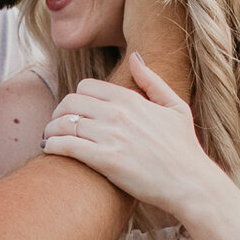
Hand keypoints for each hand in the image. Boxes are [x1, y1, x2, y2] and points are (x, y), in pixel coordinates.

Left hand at [41, 53, 226, 218]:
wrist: (190, 182)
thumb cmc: (184, 147)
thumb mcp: (175, 106)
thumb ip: (153, 80)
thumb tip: (135, 57)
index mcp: (130, 99)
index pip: (86, 87)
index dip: (76, 98)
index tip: (74, 111)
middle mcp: (118, 113)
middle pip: (70, 102)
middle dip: (59, 112)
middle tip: (57, 124)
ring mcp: (110, 136)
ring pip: (63, 123)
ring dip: (51, 129)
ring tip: (49, 138)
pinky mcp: (105, 160)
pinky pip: (66, 145)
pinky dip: (52, 145)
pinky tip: (50, 149)